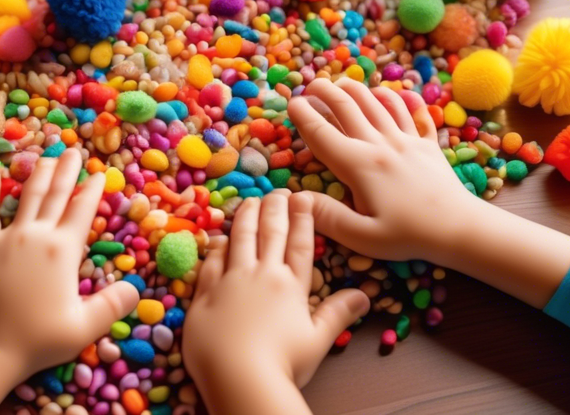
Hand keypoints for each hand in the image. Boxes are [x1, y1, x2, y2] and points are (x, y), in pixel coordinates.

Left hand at [0, 148, 139, 372]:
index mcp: (63, 251)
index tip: (100, 174)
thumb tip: (136, 288)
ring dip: (38, 174)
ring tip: (47, 156)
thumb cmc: (37, 338)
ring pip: (26, 197)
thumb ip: (112, 305)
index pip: (82, 211)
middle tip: (74, 151)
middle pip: (55, 195)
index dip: (92, 190)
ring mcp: (8, 238)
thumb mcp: (84, 327)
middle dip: (67, 171)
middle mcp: (37, 235)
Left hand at [184, 190, 369, 412]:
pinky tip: (219, 237)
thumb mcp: (318, 340)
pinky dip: (216, 246)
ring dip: (246, 217)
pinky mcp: (204, 294)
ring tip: (250, 201)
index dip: (303, 218)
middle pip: (269, 233)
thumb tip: (365, 295)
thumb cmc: (283, 363)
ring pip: (239, 239)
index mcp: (291, 286)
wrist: (240, 378)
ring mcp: (230, 282)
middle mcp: (261, 275)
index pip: (299, 243)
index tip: (303, 197)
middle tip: (277, 191)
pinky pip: (210, 262)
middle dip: (275, 208)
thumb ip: (338, 313)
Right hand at [287, 77, 480, 262]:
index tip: (291, 103)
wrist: (460, 228)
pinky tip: (392, 93)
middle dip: (324, 90)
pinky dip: (400, 97)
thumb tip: (294, 199)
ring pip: (376, 101)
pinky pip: (413, 111)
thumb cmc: (408, 236)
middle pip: (347, 106)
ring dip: (356, 87)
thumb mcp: (362, 236)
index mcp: (358, 165)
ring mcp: (406, 139)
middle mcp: (379, 144)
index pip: (321, 133)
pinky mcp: (427, 143)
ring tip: (341, 83)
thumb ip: (326, 217)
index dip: (302, 115)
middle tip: (310, 85)